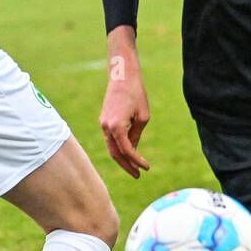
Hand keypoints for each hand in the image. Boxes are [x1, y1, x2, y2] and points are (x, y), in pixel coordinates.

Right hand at [99, 29, 152, 177]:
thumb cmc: (136, 93)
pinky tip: (129, 153)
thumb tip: (134, 150)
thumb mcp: (143, 116)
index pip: (127, 151)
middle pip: (115, 153)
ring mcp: (103, 124)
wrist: (122, 75)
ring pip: (111, 147)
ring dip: (122, 158)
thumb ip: (137, 135)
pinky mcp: (104, 120)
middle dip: (127, 166)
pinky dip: (118, 148)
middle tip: (138, 175)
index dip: (137, 161)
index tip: (147, 168)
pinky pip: (110, 139)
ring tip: (134, 168)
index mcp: (116, 126)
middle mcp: (106, 127)